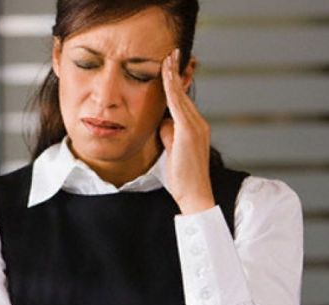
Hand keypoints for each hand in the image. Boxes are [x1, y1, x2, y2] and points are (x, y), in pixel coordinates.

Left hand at [159, 49, 214, 214]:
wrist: (195, 194)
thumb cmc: (182, 176)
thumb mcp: (171, 149)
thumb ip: (168, 133)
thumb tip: (162, 121)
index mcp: (194, 128)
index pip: (183, 101)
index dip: (176, 83)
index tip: (170, 67)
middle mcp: (199, 124)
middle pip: (183, 94)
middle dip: (176, 73)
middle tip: (170, 54)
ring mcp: (196, 127)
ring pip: (181, 97)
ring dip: (174, 77)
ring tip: (168, 59)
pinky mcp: (190, 132)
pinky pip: (179, 106)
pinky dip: (173, 91)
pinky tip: (167, 78)